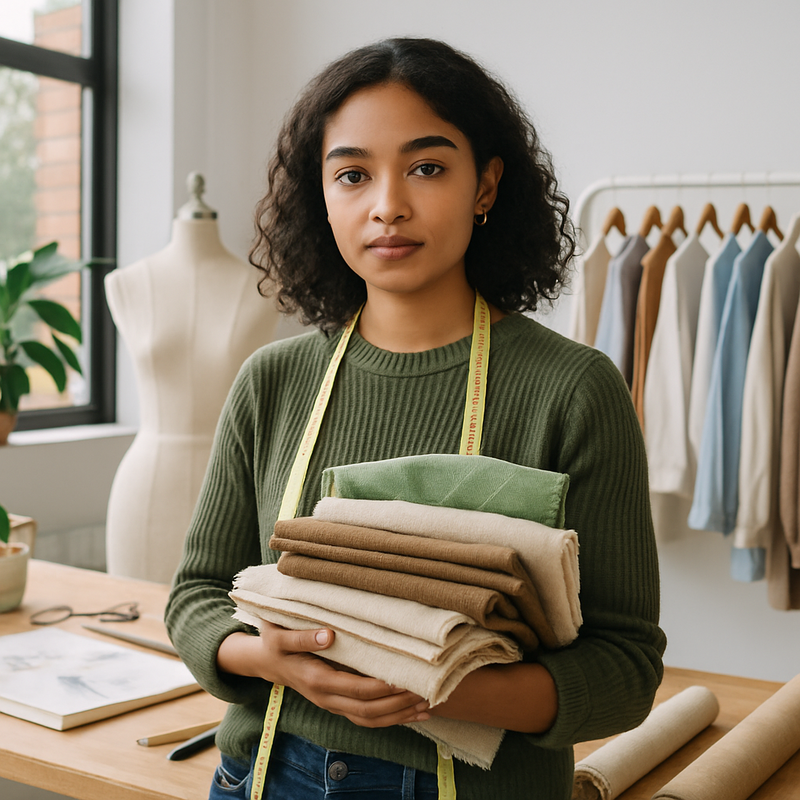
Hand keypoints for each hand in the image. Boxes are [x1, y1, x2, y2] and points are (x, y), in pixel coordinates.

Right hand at [217, 625, 429, 727]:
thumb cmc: (275, 642)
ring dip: (399, 715)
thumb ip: (303, 636)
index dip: (383, 687)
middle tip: (427, 691)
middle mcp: (326, 697)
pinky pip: (366, 718)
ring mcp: (332, 703)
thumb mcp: (280, 635)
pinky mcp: (337, 703)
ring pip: (369, 719)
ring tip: (427, 705)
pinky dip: (390, 718)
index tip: (406, 678)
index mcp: (316, 679)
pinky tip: (412, 713)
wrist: (265, 660)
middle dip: (398, 703)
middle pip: (368, 709)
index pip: (357, 689)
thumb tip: (329, 634)